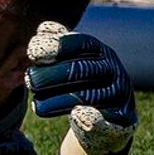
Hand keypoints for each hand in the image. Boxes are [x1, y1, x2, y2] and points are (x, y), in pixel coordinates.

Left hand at [26, 21, 137, 154]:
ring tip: (37, 106)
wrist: (96, 116)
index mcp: (98, 50)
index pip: (80, 43)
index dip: (57, 46)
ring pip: (90, 96)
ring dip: (59, 101)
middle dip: (51, 75)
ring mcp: (120, 95)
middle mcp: (113, 69)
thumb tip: (42, 33)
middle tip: (30, 81)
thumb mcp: (63, 58)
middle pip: (82, 69)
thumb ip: (50, 42)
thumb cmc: (72, 80)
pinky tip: (77, 114)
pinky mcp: (123, 121)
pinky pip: (110, 120)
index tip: (33, 55)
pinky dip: (94, 118)